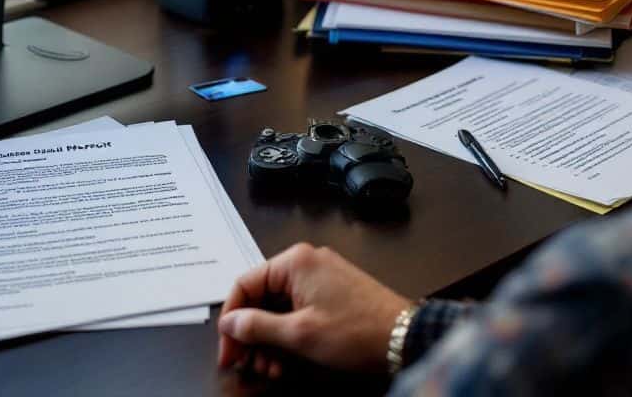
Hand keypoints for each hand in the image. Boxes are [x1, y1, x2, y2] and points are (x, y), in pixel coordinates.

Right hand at [217, 243, 410, 377]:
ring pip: (278, 309)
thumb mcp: (299, 334)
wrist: (405, 338)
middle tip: (246, 365)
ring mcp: (320, 278)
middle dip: (251, 336)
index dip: (231, 320)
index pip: (245, 284)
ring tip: (269, 369)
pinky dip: (288, 335)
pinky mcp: (332, 294)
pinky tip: (285, 361)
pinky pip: (297, 311)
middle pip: (261, 298)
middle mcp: (306, 263)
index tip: (227, 350)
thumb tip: (230, 322)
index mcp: (295, 262)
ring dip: (269, 341)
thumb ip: (258, 326)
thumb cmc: (356, 331)